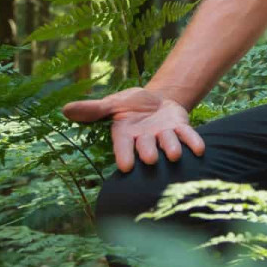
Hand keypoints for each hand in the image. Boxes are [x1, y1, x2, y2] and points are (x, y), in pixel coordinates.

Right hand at [62, 87, 206, 172]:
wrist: (157, 100)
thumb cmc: (130, 105)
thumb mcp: (112, 103)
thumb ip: (93, 109)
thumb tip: (66, 110)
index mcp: (125, 135)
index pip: (123, 147)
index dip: (125, 155)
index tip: (125, 166)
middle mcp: (145, 140)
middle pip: (147, 147)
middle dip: (149, 152)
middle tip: (151, 159)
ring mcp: (164, 136)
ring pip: (168, 143)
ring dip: (172, 148)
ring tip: (175, 154)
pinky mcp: (180, 128)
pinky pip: (188, 136)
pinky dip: (194, 142)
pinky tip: (200, 149)